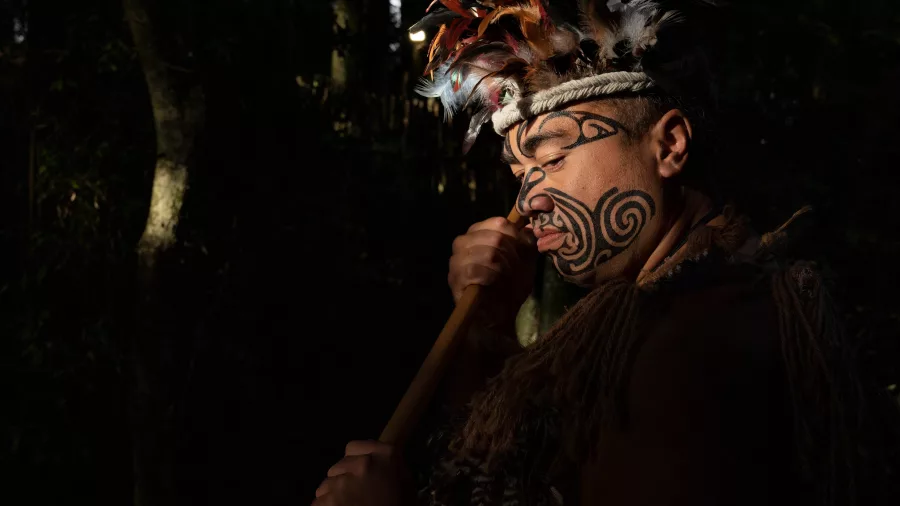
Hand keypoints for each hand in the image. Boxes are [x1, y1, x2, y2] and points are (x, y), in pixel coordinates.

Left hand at [312, 440, 415, 505]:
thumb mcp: (407, 491)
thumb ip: (396, 475)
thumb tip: (389, 469)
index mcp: (385, 458)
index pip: (354, 446)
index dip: (353, 458)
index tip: (357, 469)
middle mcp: (361, 465)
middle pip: (337, 467)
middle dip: (342, 480)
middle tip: (355, 496)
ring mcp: (341, 483)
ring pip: (326, 486)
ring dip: (333, 496)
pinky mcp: (325, 502)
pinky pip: (319, 503)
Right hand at [448, 216, 536, 335]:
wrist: (500, 316)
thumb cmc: (510, 286)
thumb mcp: (525, 260)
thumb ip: (526, 241)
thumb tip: (528, 225)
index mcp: (479, 233)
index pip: (499, 222)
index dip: (516, 237)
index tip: (524, 253)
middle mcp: (463, 242)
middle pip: (495, 237)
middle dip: (511, 256)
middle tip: (514, 271)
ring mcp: (456, 260)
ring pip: (486, 252)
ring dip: (503, 268)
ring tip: (504, 279)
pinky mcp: (455, 278)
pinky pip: (475, 269)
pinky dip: (490, 277)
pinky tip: (493, 283)